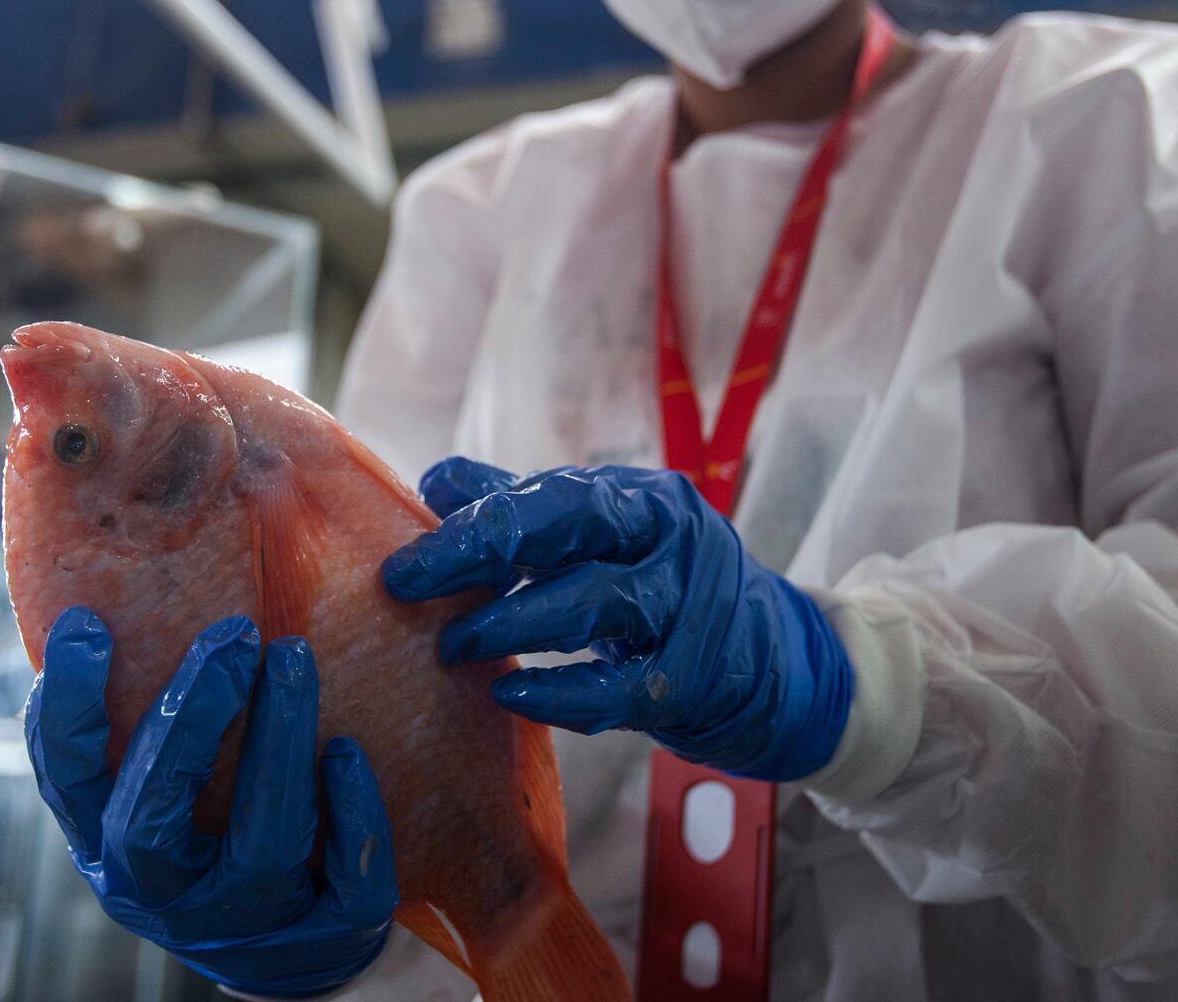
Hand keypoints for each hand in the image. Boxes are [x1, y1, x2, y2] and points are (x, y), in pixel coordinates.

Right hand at [26, 608, 397, 996]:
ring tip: (295, 659)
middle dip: (188, 721)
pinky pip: (345, 887)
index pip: (67, 780)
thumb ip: (144, 718)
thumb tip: (129, 592)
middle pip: (151, 820)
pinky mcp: (323, 943)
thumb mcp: (159, 793)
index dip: (69, 707)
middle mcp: (163, 894)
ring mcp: (242, 926)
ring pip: (260, 848)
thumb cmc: (213, 838)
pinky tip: (350, 753)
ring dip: (279, 745)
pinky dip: (352, 816)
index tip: (86, 625)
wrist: (288, 953)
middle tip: (232, 633)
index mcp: (109, 844)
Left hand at [388, 459, 853, 781]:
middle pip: (571, 530)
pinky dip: (559, 693)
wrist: (771, 663)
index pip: (551, 495)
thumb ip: (521, 508)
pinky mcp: (695, 679)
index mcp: (641, 498)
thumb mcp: (601, 539)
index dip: (476, 520)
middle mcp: (672, 539)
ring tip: (452, 646)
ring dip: (512, 624)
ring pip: (594, 604)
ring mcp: (690, 607)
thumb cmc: (663, 590)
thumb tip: (435, 481)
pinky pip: (619, 687)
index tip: (407, 554)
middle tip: (408, 588)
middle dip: (480, 554)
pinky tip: (509, 695)